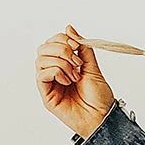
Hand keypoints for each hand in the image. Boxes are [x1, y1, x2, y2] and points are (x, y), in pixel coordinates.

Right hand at [35, 24, 115, 138]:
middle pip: (43, 48)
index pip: (53, 42)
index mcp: (65, 64)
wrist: (102, 117)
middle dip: (62, 49)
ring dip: (61, 63)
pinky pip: (41, 74)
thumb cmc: (99, 97)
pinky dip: (56, 72)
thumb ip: (82, 48)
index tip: (77, 46)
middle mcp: (54, 71)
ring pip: (41, 59)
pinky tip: (68, 81)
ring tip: (75, 75)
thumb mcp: (93, 67)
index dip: (63, 39)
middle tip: (78, 62)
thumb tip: (69, 28)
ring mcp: (49, 83)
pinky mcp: (46, 94)